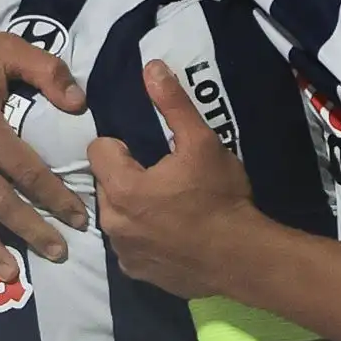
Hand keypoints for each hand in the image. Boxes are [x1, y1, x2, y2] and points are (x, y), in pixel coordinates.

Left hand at [89, 60, 263, 297]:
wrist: (243, 258)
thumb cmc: (220, 197)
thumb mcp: (202, 142)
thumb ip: (173, 104)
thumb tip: (151, 66)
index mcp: (123, 187)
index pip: (98, 150)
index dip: (122, 146)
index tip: (147, 151)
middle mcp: (113, 222)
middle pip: (105, 184)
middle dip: (125, 177)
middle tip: (163, 177)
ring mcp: (124, 252)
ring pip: (116, 216)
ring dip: (132, 208)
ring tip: (167, 207)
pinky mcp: (138, 273)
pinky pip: (129, 246)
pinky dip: (142, 238)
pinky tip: (170, 235)